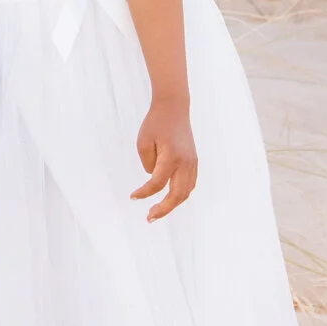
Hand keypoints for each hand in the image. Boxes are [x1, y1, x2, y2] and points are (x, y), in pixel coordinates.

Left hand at [132, 101, 197, 218]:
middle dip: (163, 209)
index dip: (144, 193)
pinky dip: (180, 194)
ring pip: (186, 192)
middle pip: (177, 195)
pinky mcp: (194, 161)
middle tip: (149, 218)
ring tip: (158, 212)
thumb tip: (154, 178)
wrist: (174, 108)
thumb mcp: (143, 141)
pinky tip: (170, 199)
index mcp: (171, 157)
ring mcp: (192, 163)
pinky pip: (190, 184)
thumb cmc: (156, 123)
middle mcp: (185, 162)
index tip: (132, 197)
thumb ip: (147, 163)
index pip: (157, 183)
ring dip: (173, 204)